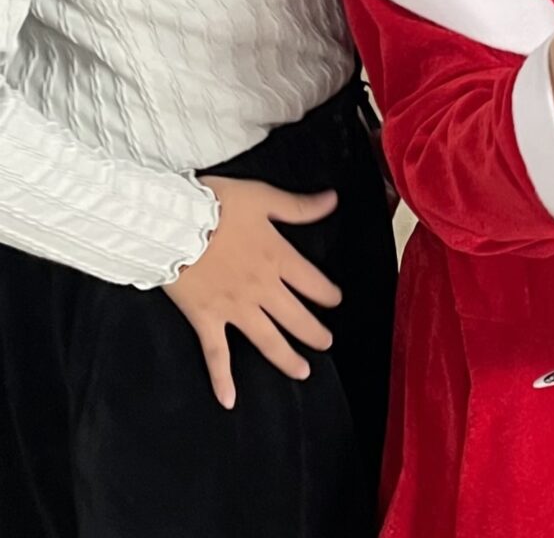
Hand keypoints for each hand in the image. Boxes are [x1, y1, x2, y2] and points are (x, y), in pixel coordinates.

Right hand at [164, 177, 342, 409]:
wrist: (174, 222)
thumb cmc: (218, 205)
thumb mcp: (264, 197)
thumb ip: (299, 206)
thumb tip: (332, 201)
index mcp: (277, 257)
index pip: (312, 281)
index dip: (327, 292)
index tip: (335, 300)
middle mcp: (261, 288)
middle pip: (295, 316)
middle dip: (314, 331)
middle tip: (326, 343)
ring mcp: (234, 308)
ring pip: (267, 340)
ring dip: (286, 357)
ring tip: (302, 371)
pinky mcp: (206, 320)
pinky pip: (216, 354)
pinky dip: (222, 379)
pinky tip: (229, 400)